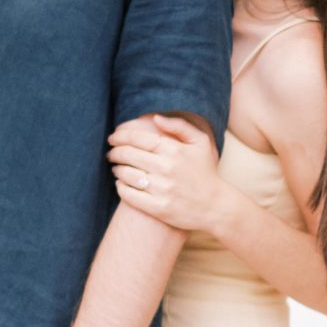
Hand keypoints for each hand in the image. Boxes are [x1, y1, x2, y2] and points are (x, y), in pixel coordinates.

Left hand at [109, 114, 222, 232]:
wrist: (216, 206)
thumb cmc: (206, 171)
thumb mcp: (201, 142)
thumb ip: (180, 126)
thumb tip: (156, 117)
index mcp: (174, 149)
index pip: (137, 138)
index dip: (120, 136)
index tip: (113, 138)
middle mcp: (166, 168)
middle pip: (128, 155)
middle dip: (114, 152)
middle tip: (111, 153)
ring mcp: (161, 189)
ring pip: (125, 174)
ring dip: (116, 169)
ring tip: (116, 168)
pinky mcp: (157, 208)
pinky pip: (128, 195)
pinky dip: (120, 187)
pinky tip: (121, 184)